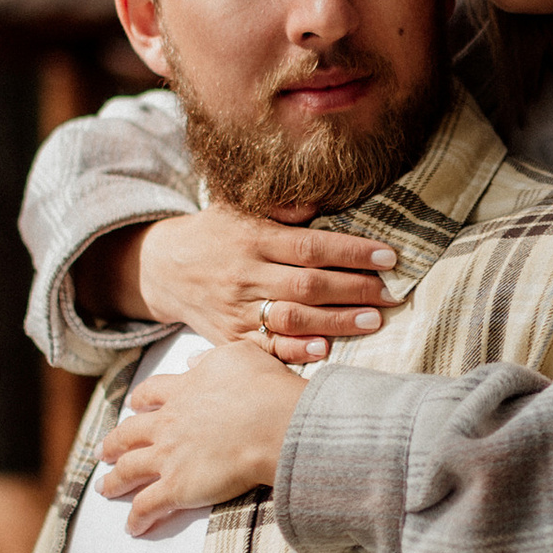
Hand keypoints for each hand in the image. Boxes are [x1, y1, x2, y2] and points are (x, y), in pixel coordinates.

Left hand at [97, 342, 300, 530]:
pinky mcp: (178, 487)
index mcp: (182, 391)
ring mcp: (169, 456)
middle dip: (113, 444)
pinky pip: (147, 506)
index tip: (134, 405)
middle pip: (128, 433)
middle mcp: (168, 423)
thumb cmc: (266, 388)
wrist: (276, 424)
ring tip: (104, 489)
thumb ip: (209, 358)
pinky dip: (136, 518)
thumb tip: (192, 360)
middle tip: (103, 452)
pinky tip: (131, 528)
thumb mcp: (237, 356)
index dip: (139, 400)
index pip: (150, 394)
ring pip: (129, 470)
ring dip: (114, 481)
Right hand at [133, 210, 399, 363]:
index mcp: (253, 237)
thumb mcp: (237, 207)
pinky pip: (266, 348)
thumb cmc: (215, 233)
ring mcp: (236, 308)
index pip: (311, 245)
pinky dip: (296, 351)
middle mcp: (245, 274)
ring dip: (336, 322)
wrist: (162, 268)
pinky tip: (326, 350)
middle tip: (391, 294)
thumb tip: (319, 200)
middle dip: (354, 290)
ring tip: (373, 321)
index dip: (353, 252)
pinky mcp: (229, 337)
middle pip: (308, 284)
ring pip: (292, 318)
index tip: (389, 256)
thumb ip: (279, 206)